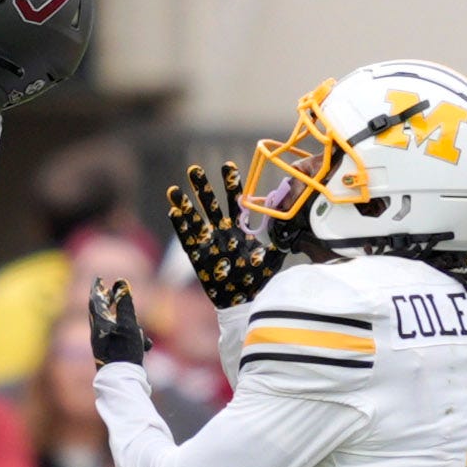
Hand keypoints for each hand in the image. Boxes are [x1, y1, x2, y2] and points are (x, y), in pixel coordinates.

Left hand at [88, 277, 148, 367]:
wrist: (122, 380)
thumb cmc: (124, 352)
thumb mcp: (127, 324)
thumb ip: (125, 303)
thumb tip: (121, 282)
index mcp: (98, 325)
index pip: (94, 301)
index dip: (96, 289)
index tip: (98, 279)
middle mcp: (98, 334)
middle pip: (100, 313)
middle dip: (106, 301)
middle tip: (108, 291)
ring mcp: (103, 345)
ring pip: (111, 326)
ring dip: (120, 319)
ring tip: (131, 318)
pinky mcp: (111, 355)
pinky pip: (118, 339)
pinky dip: (129, 335)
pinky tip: (144, 344)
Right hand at [168, 160, 280, 309]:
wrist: (246, 301)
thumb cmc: (259, 280)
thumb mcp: (273, 258)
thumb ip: (280, 240)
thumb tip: (293, 225)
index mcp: (239, 230)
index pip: (234, 201)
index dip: (230, 184)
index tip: (227, 165)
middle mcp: (222, 233)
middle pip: (211, 205)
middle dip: (202, 188)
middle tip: (194, 170)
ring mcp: (209, 244)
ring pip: (195, 220)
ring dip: (184, 205)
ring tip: (175, 190)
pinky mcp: (198, 258)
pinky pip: (187, 240)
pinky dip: (181, 227)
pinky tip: (173, 212)